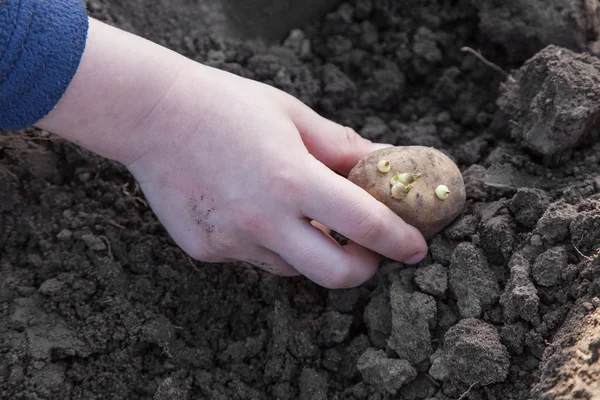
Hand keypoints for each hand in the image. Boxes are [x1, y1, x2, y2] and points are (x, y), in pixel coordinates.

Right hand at [125, 65, 427, 287]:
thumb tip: (381, 163)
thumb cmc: (226, 106)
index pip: (366, 224)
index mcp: (293, 179)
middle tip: (366, 252)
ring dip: (310, 251)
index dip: (399, 240)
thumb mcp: (291, 115)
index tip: (415, 248)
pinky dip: (267, 243)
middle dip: (363, 269)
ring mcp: (233, 240)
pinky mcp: (207, 250)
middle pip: (336, 275)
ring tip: (295, 214)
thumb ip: (341, 147)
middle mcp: (264, 219)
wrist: (151, 116)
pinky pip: (254, 258)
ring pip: (293, 268)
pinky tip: (249, 208)